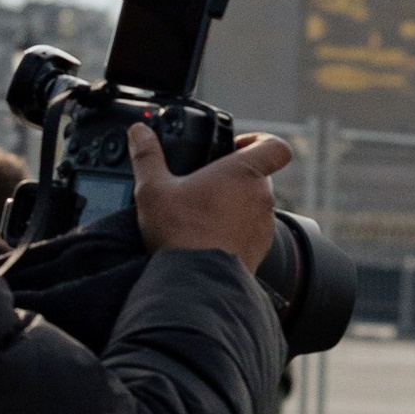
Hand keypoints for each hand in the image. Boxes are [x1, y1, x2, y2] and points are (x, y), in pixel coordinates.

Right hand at [131, 120, 293, 273]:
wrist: (198, 281)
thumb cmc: (182, 232)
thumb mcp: (154, 189)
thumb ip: (147, 156)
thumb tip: (138, 132)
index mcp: (245, 173)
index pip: (275, 146)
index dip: (260, 141)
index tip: (238, 146)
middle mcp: (262, 197)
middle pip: (260, 175)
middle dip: (235, 176)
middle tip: (206, 183)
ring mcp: (265, 225)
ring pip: (256, 204)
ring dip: (236, 204)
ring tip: (203, 212)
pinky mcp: (261, 248)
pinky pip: (253, 231)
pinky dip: (236, 229)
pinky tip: (209, 235)